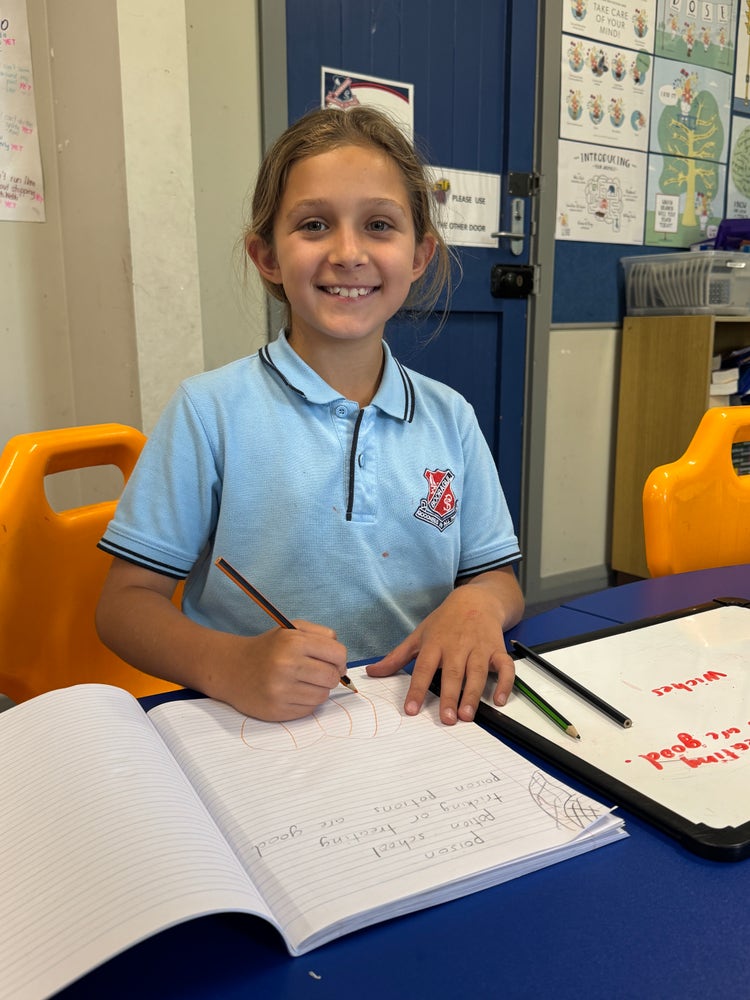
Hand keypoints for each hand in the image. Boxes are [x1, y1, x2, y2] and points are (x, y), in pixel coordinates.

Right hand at [209, 621, 348, 721]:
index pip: (338, 654)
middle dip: (330, 676)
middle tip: (318, 673)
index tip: (333, 662)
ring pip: (323, 696)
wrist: (231, 668)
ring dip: (318, 690)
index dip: (339, 659)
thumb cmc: (267, 648)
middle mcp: (287, 666)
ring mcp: (281, 690)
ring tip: (302, 682)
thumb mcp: (291, 629)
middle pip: (332, 677)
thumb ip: (321, 634)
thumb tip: (342, 659)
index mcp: (293, 642)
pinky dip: (306, 702)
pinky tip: (293, 693)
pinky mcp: (277, 710)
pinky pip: (309, 710)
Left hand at [366, 572, 520, 724]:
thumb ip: (396, 657)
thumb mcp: (418, 635)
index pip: (423, 668)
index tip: (412, 709)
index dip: (417, 689)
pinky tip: (500, 700)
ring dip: (473, 694)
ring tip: (467, 715)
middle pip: (453, 672)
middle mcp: (457, 646)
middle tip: (446, 719)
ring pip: (478, 672)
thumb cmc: (445, 621)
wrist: (475, 599)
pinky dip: (506, 683)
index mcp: (435, 644)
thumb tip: (371, 672)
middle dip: (449, 695)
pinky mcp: (497, 649)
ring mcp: (479, 648)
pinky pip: (505, 667)